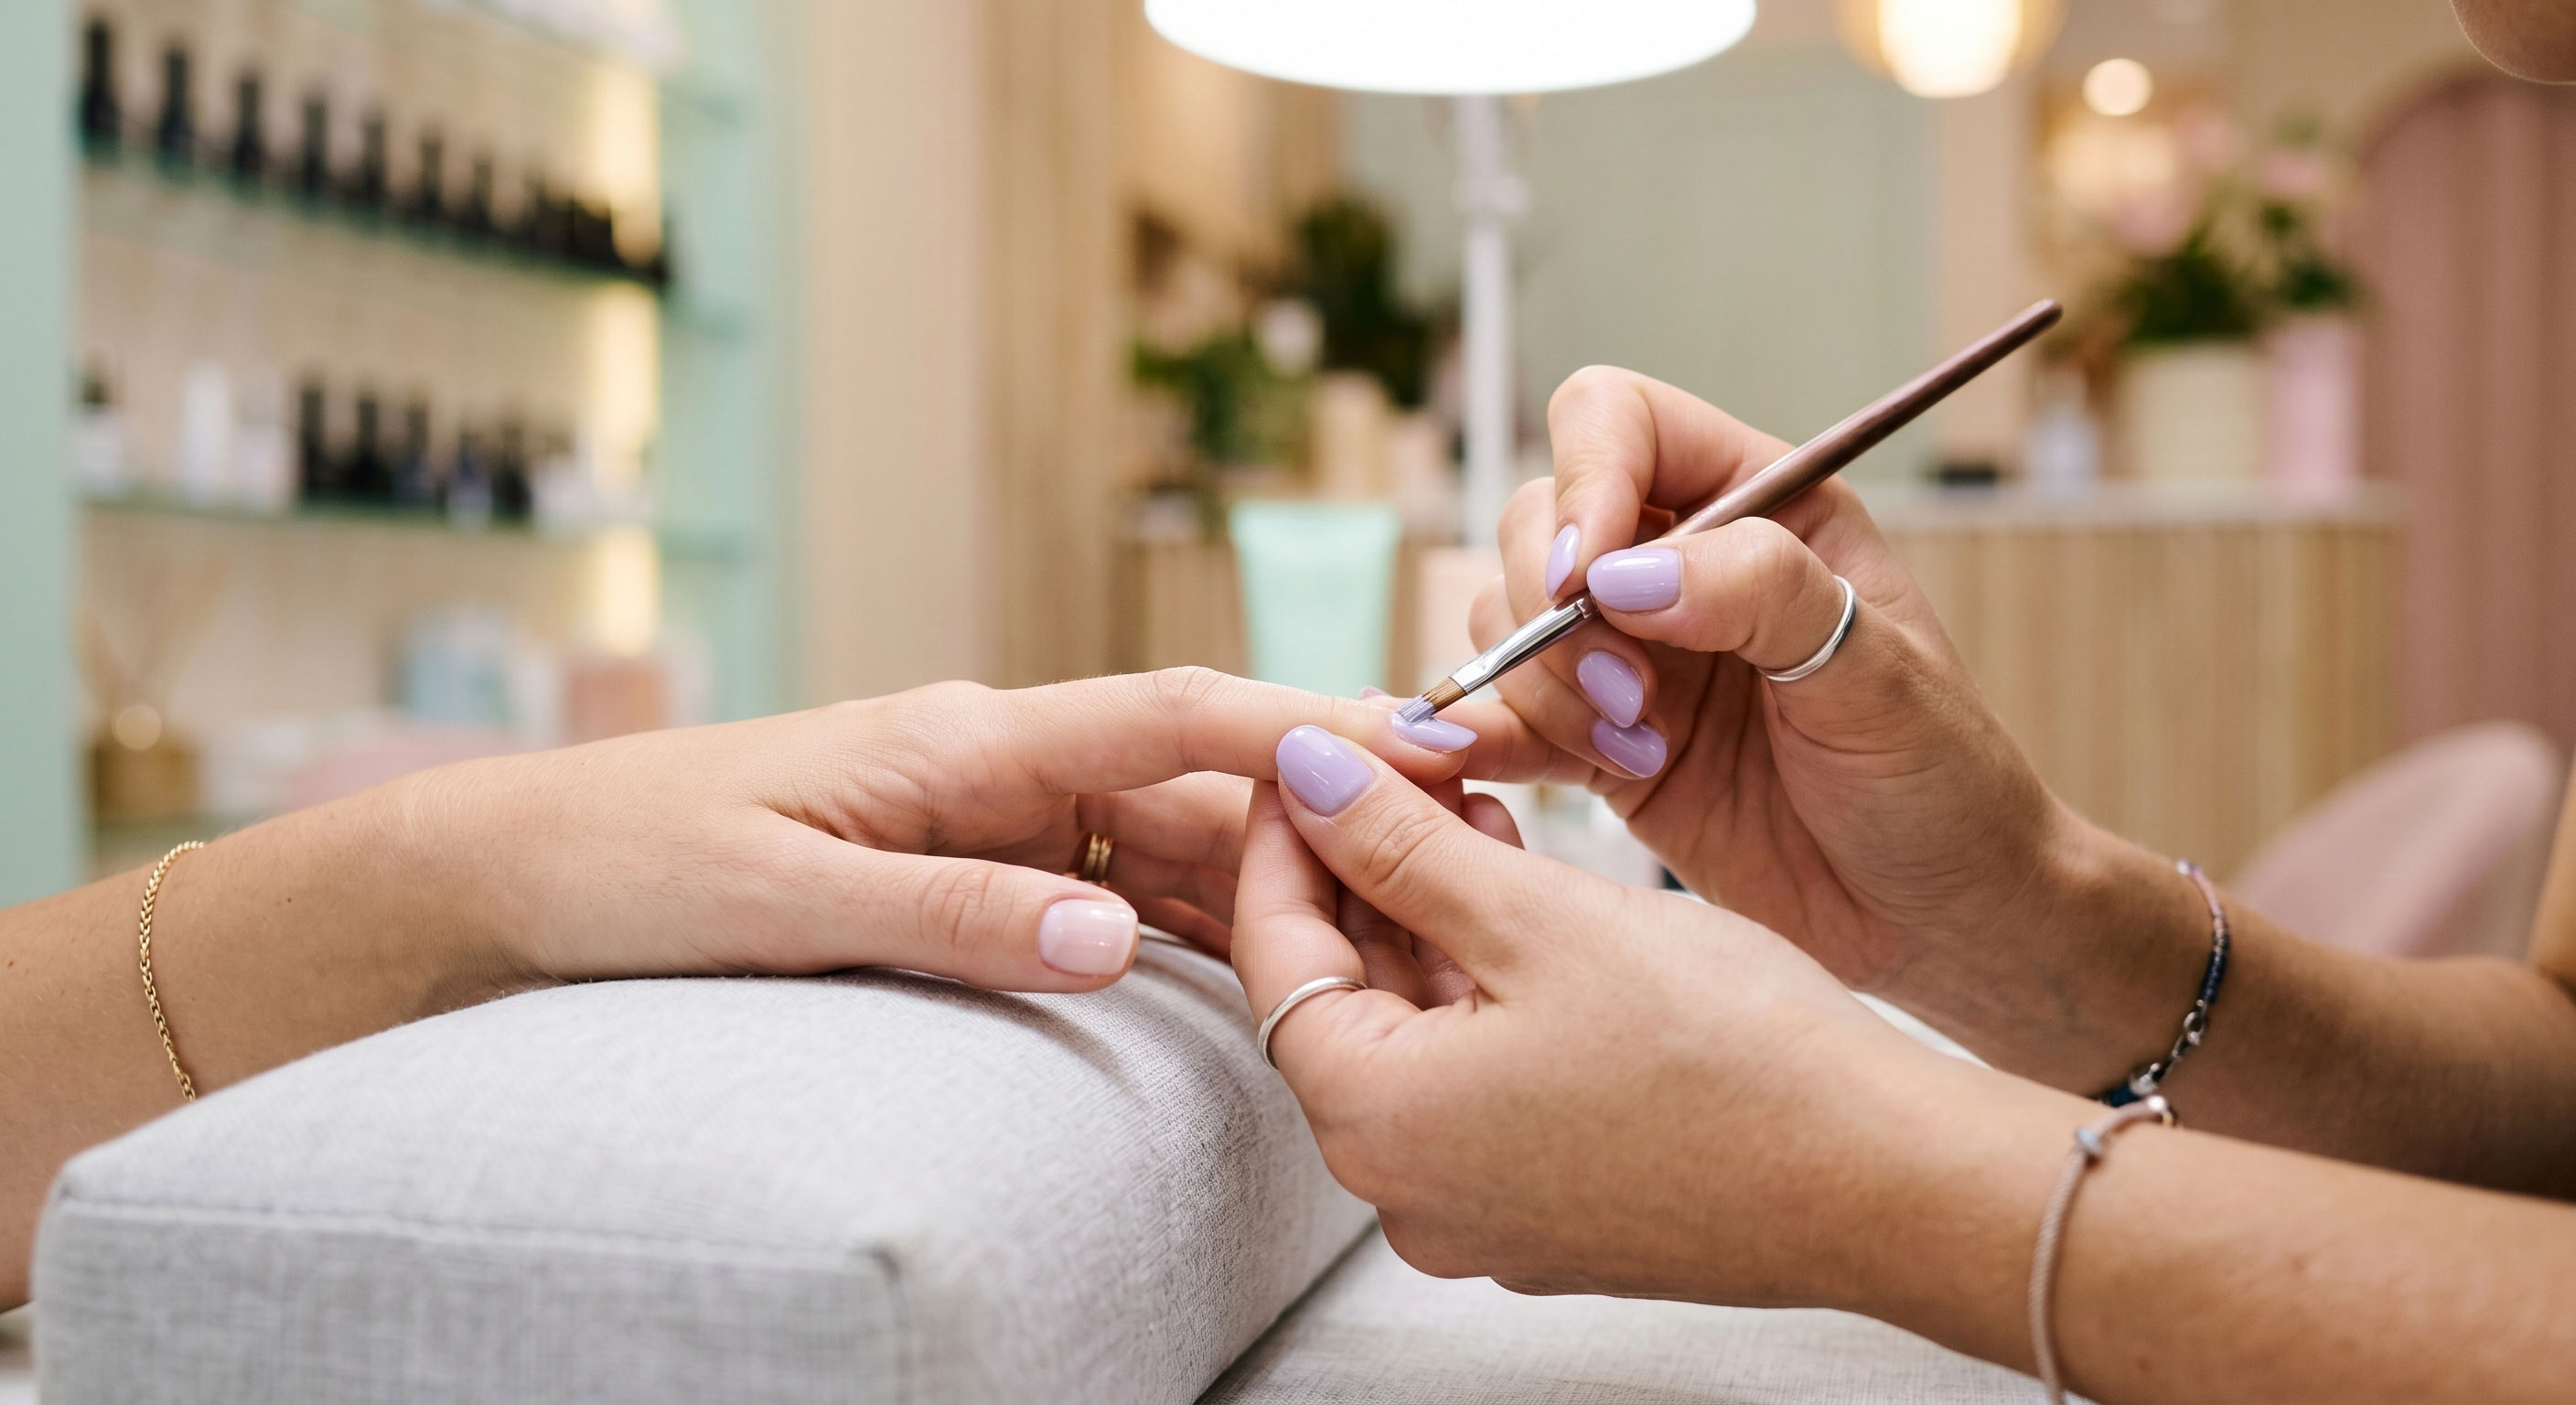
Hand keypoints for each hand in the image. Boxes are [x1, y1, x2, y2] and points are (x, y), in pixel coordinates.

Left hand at [400, 668, 1482, 993]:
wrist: (520, 874)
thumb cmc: (633, 864)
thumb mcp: (785, 902)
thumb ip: (953, 917)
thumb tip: (1116, 946)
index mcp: (964, 738)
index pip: (1170, 716)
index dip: (1304, 728)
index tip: (1421, 746)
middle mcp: (997, 765)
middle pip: (1199, 788)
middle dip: (1324, 827)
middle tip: (1452, 883)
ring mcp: (992, 818)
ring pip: (1171, 848)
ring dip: (1273, 890)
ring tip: (1389, 941)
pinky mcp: (974, 870)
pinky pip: (1113, 897)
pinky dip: (1192, 934)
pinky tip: (1260, 980)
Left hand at [1238, 724, 1956, 1303]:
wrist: (1886, 1180)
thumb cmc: (1728, 1050)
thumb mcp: (1541, 916)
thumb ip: (1402, 842)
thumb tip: (1304, 771)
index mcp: (1378, 1124)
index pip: (1276, 955)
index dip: (1284, 836)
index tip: (1307, 752)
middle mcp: (1408, 1192)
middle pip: (1340, 998)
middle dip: (1364, 872)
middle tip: (1404, 766)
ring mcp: (1481, 1212)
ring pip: (1415, 1036)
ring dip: (1431, 923)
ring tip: (1479, 817)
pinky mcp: (1550, 1213)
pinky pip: (1477, 1084)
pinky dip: (1486, 992)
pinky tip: (1530, 908)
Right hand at [1473, 367, 2201, 1086]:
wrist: (1936, 919)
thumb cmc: (1939, 779)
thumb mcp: (1878, 672)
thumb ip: (1759, 593)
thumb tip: (1622, 573)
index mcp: (1760, 501)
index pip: (1620, 422)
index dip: (1585, 481)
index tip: (1587, 576)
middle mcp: (1679, 565)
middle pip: (1538, 523)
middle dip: (1556, 612)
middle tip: (1635, 698)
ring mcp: (1629, 655)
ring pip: (1508, 620)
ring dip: (1543, 689)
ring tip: (1639, 755)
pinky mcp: (1595, 745)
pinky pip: (1499, 717)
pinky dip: (1480, 737)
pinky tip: (1487, 767)